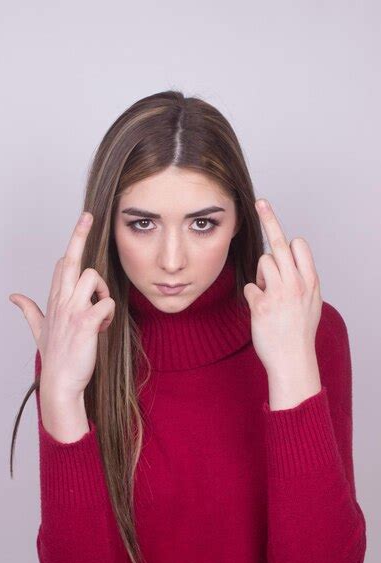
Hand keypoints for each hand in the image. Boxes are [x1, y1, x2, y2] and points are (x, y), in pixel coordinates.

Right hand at [9, 211, 115, 397]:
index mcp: (53, 299)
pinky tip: (103, 327)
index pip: (61, 263)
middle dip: (78, 235)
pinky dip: (110, 313)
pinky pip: (106, 303)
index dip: (73, 243)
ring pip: (92, 277)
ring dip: (103, 291)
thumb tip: (13, 296)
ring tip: (100, 311)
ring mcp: (72, 310)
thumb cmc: (55, 356)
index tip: (82, 222)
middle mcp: (61, 300)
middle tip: (87, 216)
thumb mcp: (38, 330)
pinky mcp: (85, 321)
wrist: (61, 382)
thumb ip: (28, 310)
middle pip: (70, 260)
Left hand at [243, 199, 322, 374]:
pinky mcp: (261, 305)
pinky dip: (253, 297)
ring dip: (262, 275)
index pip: (299, 246)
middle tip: (260, 202)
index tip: (274, 217)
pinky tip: (262, 311)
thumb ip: (304, 279)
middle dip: (269, 219)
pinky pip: (250, 287)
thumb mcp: (312, 302)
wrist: (293, 360)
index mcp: (310, 282)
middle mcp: (296, 284)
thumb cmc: (300, 332)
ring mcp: (279, 293)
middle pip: (279, 244)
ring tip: (270, 295)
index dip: (286, 235)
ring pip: (263, 263)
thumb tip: (292, 259)